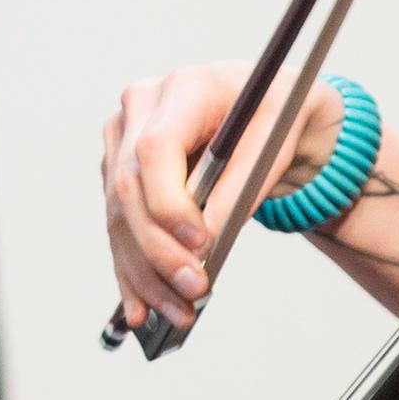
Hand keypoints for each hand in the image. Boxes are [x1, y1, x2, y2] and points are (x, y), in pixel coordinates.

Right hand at [100, 62, 341, 330]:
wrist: (271, 108)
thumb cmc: (279, 114)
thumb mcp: (279, 142)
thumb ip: (241, 186)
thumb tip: (209, 239)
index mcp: (184, 87)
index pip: (155, 148)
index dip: (169, 203)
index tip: (201, 244)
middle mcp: (142, 108)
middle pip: (131, 188)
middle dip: (160, 250)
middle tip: (195, 290)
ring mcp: (123, 140)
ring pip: (119, 217)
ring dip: (146, 273)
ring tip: (179, 312)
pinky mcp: (119, 171)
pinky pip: (119, 229)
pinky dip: (132, 272)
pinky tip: (141, 308)